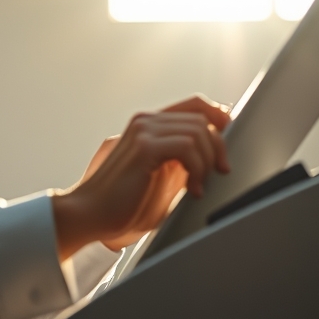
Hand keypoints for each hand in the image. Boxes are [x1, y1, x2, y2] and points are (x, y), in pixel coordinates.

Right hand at [52, 96, 230, 258]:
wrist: (91, 214)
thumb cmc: (124, 203)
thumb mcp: (162, 175)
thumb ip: (183, 158)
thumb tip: (216, 150)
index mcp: (148, 125)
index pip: (194, 104)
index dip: (219, 116)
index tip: (227, 142)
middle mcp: (145, 122)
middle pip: (201, 117)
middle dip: (218, 147)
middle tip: (218, 173)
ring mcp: (143, 131)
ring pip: (198, 131)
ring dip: (207, 161)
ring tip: (198, 185)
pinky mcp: (144, 148)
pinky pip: (187, 146)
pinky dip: (197, 169)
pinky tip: (192, 189)